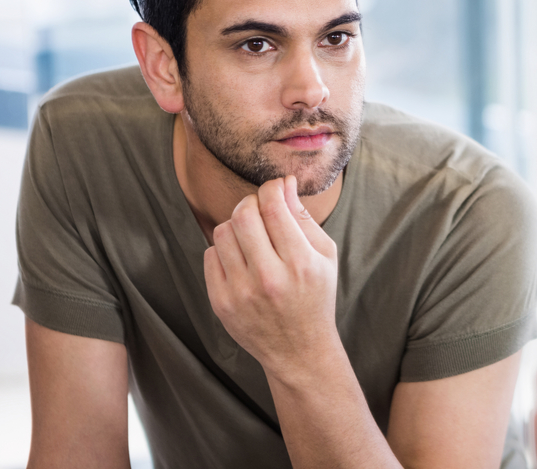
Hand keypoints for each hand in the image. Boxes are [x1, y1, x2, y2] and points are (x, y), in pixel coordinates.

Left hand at [204, 175, 340, 380]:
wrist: (299, 350)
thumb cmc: (315, 297)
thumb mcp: (325, 257)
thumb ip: (304, 219)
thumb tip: (283, 185)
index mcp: (300, 264)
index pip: (273, 207)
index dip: (272, 188)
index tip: (276, 188)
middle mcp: (269, 278)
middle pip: (243, 214)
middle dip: (252, 202)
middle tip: (262, 209)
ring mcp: (241, 292)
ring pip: (223, 231)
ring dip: (237, 225)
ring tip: (252, 236)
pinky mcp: (221, 303)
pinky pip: (210, 255)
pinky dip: (225, 249)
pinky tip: (242, 259)